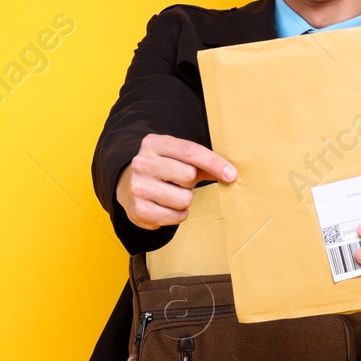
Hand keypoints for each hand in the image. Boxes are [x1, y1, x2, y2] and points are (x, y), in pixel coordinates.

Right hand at [116, 134, 235, 229]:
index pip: (190, 151)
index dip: (214, 163)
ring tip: (173, 194)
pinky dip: (177, 214)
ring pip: (184, 199)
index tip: (231, 174)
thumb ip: (203, 163)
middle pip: (188, 175)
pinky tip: (166, 206)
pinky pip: (176, 216)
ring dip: (185, 200)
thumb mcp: (178, 158)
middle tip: (180, 181)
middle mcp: (142, 163)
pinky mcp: (139, 209)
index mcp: (154, 143)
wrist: (129, 186)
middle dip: (191, 182)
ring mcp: (138, 187)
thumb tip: (230, 173)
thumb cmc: (163, 170)